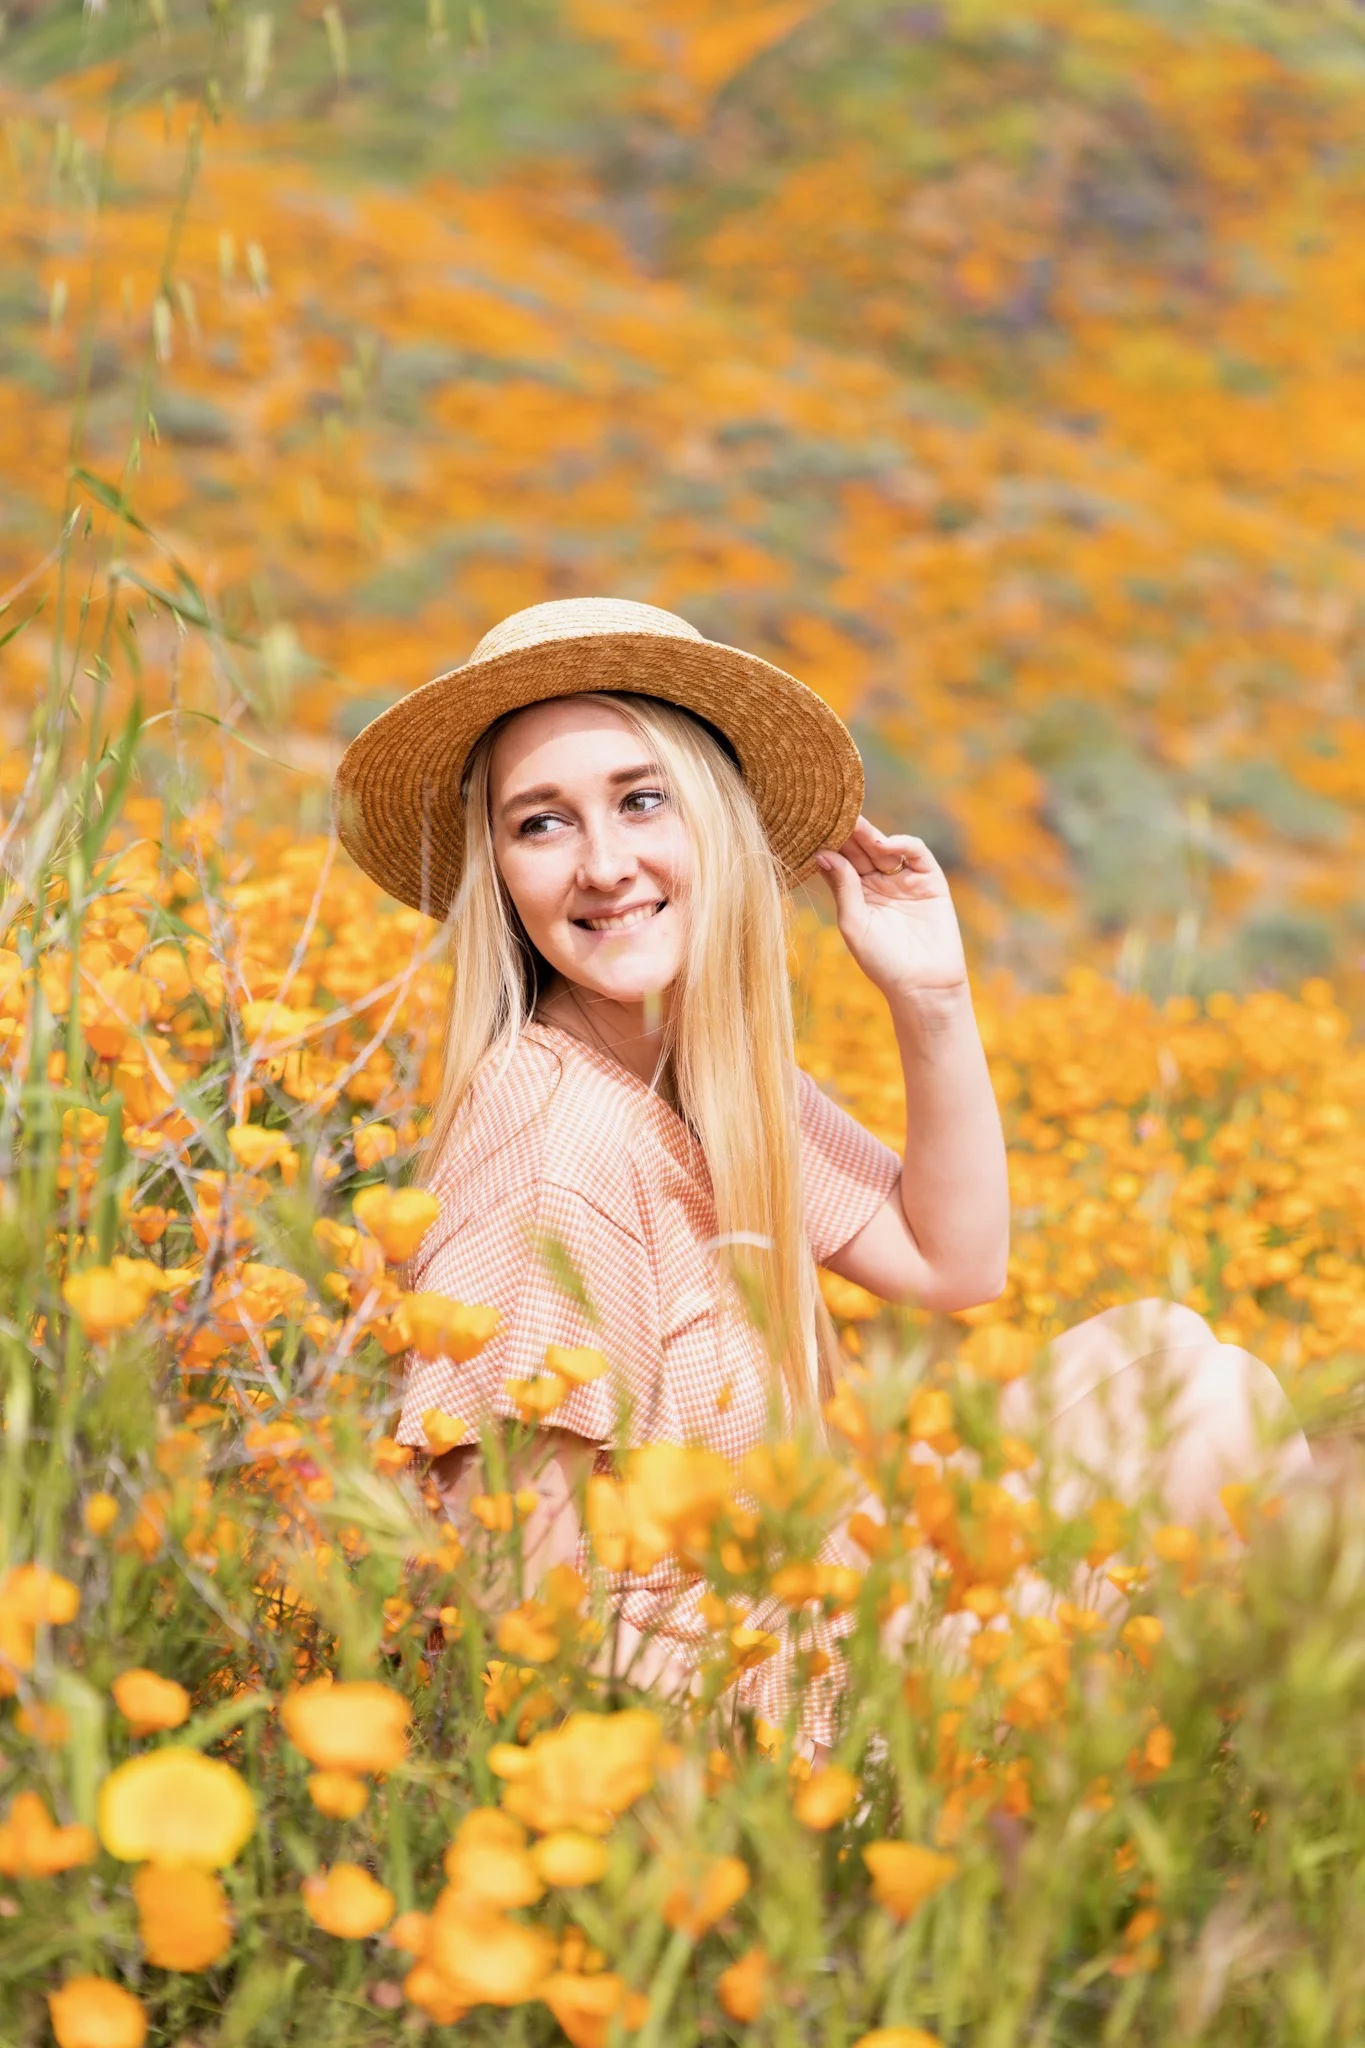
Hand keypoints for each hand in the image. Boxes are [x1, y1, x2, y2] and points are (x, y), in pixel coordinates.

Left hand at [815, 817, 967, 1001]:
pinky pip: (916, 854)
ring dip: (870, 834)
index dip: (830, 844)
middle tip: (830, 812)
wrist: (923, 984)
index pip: (841, 861)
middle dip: (847, 832)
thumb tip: (822, 854)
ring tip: (853, 824)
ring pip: (885, 847)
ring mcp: (904, 880)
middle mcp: (879, 884)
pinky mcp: (930, 881)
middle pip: (861, 850)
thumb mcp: (854, 924)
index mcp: (856, 894)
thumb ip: (842, 887)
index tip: (812, 826)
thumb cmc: (883, 962)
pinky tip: (885, 844)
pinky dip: (902, 844)